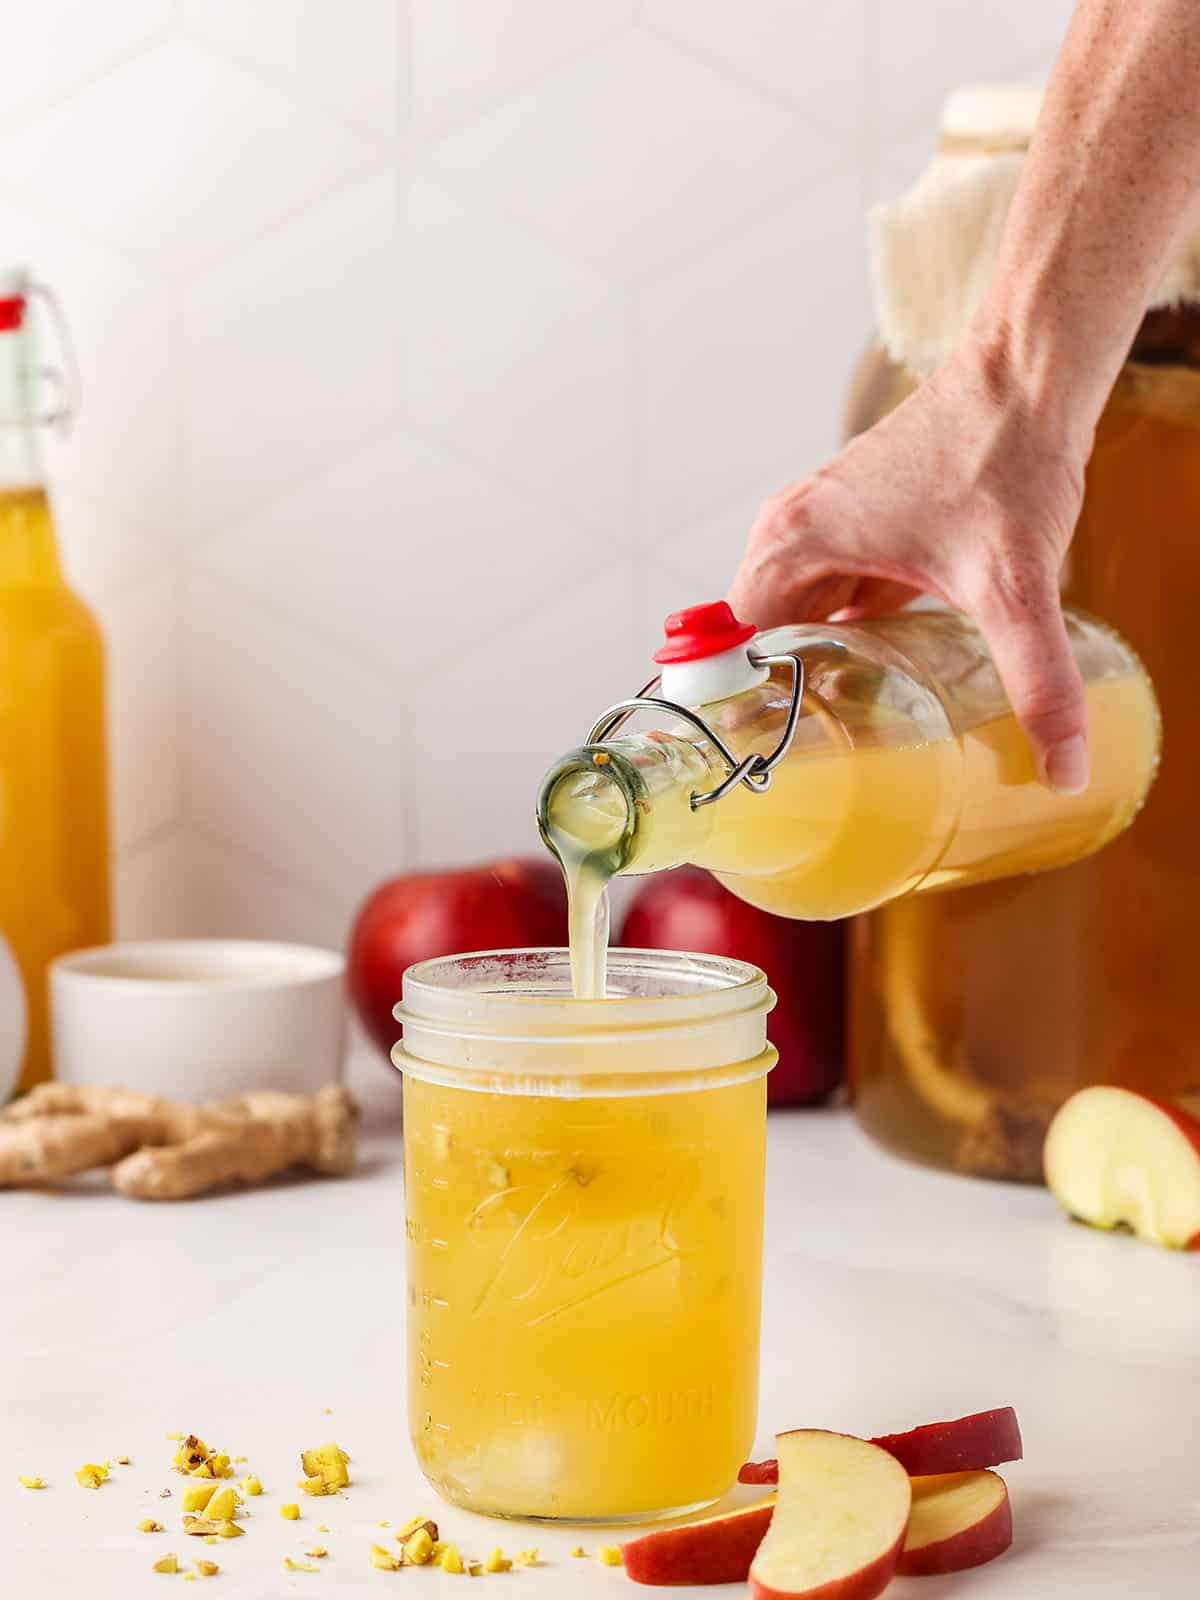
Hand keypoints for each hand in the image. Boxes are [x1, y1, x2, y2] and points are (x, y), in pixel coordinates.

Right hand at [727, 338, 1092, 791]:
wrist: (1030, 377)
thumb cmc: (1002, 456)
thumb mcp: (1013, 586)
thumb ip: (1037, 680)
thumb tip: (1064, 770)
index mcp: (793, 542)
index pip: (728, 646)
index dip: (737, 705)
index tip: (757, 761)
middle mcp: (795, 531)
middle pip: (761, 637)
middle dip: (780, 696)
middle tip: (809, 766)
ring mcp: (827, 524)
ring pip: (798, 616)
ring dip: (814, 665)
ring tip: (838, 736)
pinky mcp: (863, 522)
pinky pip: (835, 593)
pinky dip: (849, 634)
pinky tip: (882, 678)